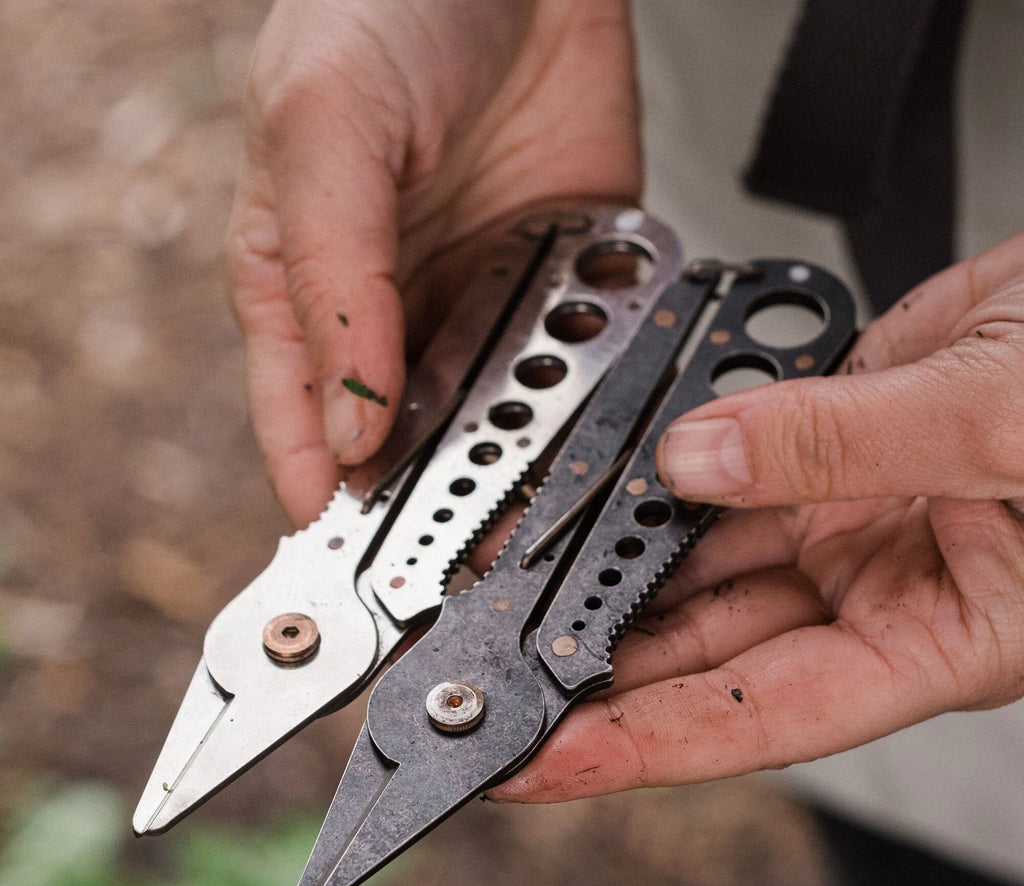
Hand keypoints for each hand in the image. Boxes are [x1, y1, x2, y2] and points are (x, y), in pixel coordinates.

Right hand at [226, 0, 640, 524]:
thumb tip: (346, 426)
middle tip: (495, 561)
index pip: (309, 441)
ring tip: (564, 502)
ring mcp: (483, 314)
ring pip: (507, 426)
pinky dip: (602, 396)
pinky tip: (618, 418)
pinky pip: (583, 364)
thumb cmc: (381, 11)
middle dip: (456, 513)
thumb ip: (331, 280)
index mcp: (308, 303)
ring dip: (537, 465)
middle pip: (418, 455)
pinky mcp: (562, 290)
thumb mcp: (326, 129)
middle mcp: (395, 324)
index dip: (340, 520)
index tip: (383, 579)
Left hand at [492, 230, 1023, 801]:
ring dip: (610, 578)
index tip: (539, 763)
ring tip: (511, 592)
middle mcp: (878, 590)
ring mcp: (847, 519)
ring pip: (700, 569)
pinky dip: (657, 483)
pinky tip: (598, 494)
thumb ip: (840, 446)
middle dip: (592, 673)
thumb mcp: (1005, 421)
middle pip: (703, 656)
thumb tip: (698, 462)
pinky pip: (719, 477)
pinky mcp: (827, 452)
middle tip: (488, 679)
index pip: (754, 718)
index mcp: (937, 635)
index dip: (638, 748)